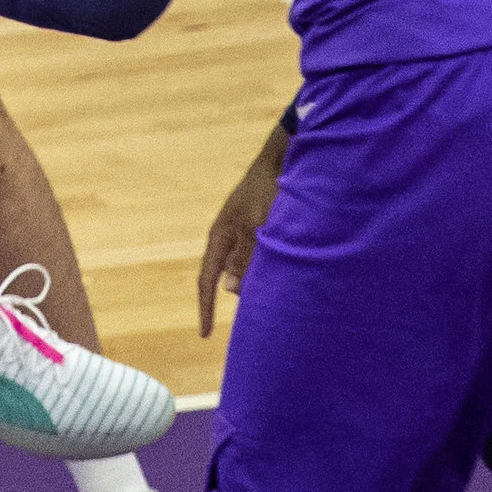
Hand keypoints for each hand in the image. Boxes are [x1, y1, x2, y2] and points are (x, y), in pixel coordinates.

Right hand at [196, 122, 288, 333]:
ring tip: (280, 292)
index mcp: (220, 236)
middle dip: (241, 294)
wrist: (284, 156)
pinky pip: (260, 257)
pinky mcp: (262, 227)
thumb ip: (245, 257)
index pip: (207, 279)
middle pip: (228, 277)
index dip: (205, 308)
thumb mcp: (256, 226)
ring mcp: (245, 231)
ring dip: (258, 280)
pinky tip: (287, 271)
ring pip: (247, 268)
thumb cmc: (268, 190)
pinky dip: (268, 268)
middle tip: (260, 315)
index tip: (205, 335)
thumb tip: (229, 290)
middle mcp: (229, 236)